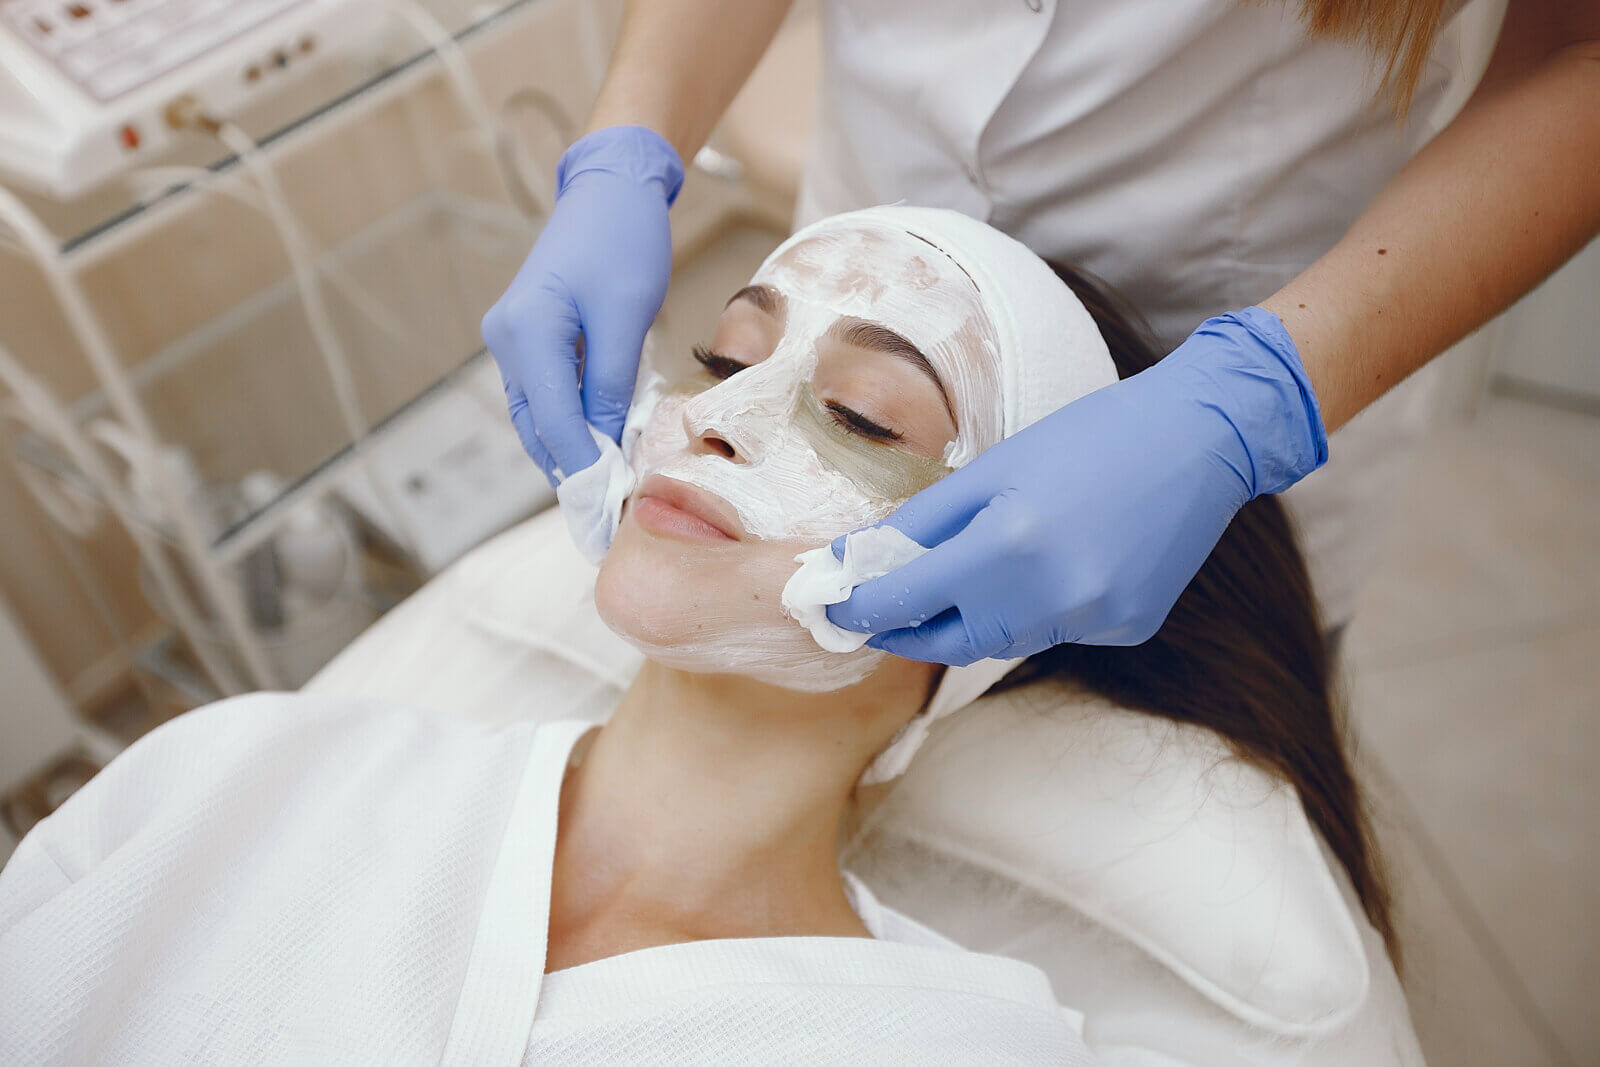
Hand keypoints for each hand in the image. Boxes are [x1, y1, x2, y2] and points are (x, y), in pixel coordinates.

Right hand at [481, 126, 683, 483]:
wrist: (613, 188)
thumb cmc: (624, 241)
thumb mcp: (626, 315)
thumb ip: (609, 383)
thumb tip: (604, 444)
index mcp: (526, 332)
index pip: (553, 422)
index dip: (582, 469)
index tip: (608, 510)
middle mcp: (508, 339)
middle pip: (537, 426)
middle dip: (571, 470)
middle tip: (606, 515)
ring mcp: (514, 338)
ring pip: (539, 415)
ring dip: (571, 449)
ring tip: (607, 487)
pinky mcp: (531, 336)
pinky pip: (549, 393)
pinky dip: (572, 421)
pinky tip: (602, 442)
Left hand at [824, 308, 1327, 663]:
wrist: (1202, 439)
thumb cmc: (1091, 438)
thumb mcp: (993, 468)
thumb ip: (921, 524)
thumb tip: (856, 560)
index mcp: (1008, 546)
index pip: (907, 600)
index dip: (861, 608)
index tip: (828, 610)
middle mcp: (1051, 598)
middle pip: (952, 641)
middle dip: (907, 631)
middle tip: (873, 617)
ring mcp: (1094, 620)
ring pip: (1005, 639)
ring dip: (974, 618)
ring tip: (967, 577)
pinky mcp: (1127, 629)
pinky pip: (1058, 630)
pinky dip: (1038, 608)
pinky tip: (1058, 564)